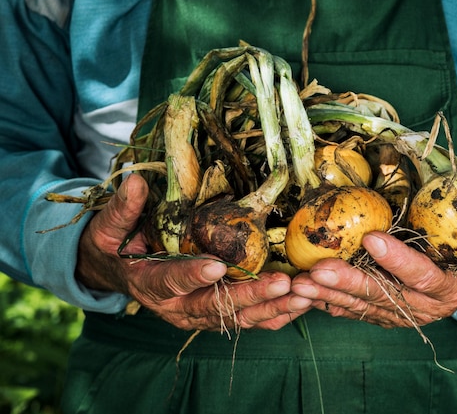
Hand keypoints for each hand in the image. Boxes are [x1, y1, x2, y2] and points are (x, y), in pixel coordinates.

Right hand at [76, 173, 310, 330]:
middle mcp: (175, 307)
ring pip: (237, 317)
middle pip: (214, 306)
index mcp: (148, 284)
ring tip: (303, 296)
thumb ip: (122, 210)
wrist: (117, 273)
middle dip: (249, 296)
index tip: (216, 266)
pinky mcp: (214, 314)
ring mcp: (197, 314)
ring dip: (271, 308)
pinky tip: (299, 306)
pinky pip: (245, 319)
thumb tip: (135, 183)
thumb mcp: (108, 228)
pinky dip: (272, 315)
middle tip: (280, 283)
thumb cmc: (113, 247)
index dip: (192, 275)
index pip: (170, 282)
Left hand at [291, 230, 456, 327]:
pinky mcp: (381, 316)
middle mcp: (423, 308)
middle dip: (349, 283)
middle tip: (319, 269)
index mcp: (450, 288)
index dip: (398, 260)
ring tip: (300, 283)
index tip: (371, 238)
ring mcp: (400, 315)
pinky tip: (305, 295)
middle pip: (383, 296)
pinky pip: (351, 312)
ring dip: (328, 295)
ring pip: (360, 306)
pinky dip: (327, 304)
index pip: (423, 276)